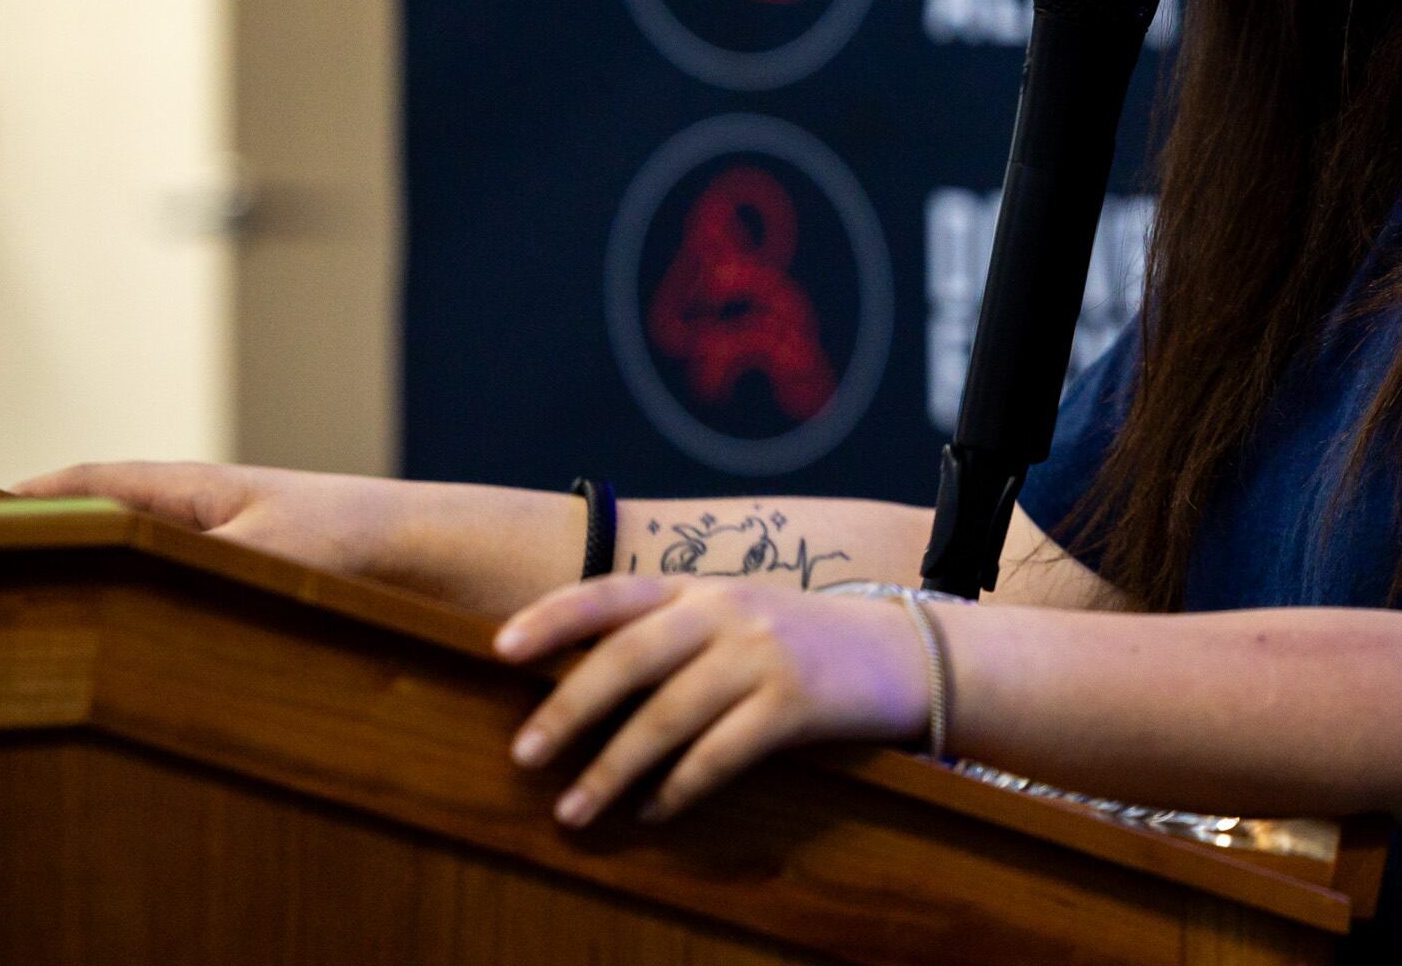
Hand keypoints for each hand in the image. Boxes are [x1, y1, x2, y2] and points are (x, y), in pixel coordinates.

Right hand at [10, 461, 576, 616]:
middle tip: (10, 565)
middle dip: (68, 541)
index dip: (45, 495)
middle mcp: (215, 517)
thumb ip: (196, 564)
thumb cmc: (362, 536)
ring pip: (156, 567)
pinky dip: (166, 618)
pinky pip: (195, 602)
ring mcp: (239, 553)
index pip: (103, 483)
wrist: (450, 556)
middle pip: (120, 523)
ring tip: (63, 613)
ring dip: (117, 586)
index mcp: (202, 490)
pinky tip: (147, 648)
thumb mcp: (265, 547)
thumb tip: (134, 588)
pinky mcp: (267, 591)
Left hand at [494, 576, 932, 827]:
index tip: (501, 648)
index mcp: (702, 589)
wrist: (900, 653)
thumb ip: (669, 633)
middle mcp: (728, 611)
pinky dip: (679, 788)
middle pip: (629, 657)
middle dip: (568, 708)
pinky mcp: (795, 703)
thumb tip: (575, 683)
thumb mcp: (735, 617)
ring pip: (668, 715)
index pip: (614, 594)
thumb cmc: (798, 643)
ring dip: (613, 768)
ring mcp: (764, 655)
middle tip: (522, 754)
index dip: (555, 617)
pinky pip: (721, 753)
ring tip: (574, 809)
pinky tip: (653, 811)